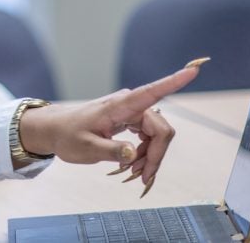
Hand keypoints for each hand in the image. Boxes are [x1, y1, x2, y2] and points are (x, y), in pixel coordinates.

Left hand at [18, 62, 204, 195]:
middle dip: (156, 156)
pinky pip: (150, 139)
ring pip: (157, 138)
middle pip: (161, 131)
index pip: (152, 91)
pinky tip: (133, 166)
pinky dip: (145, 155)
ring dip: (150, 158)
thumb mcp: (86, 148)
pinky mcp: (131, 121)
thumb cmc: (68, 136)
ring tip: (131, 173)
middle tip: (141, 178)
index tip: (194, 70)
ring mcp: (131, 113)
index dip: (174, 82)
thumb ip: (111, 151)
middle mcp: (129, 106)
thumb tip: (133, 154)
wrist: (56, 131)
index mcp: (120, 105)